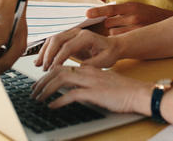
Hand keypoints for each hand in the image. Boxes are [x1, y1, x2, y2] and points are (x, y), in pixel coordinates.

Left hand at [31, 65, 149, 113]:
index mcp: (88, 68)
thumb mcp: (103, 83)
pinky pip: (71, 95)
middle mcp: (87, 72)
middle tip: (33, 91)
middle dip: (42, 81)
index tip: (40, 83)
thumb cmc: (123, 91)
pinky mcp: (94, 92)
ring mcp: (90, 81)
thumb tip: (75, 90)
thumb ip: (89, 83)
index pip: (62, 66)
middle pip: (58, 71)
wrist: (139, 93)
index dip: (48, 74)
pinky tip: (52, 106)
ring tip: (38, 98)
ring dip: (46, 89)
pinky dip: (59, 100)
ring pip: (61, 80)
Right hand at [35, 28, 120, 70]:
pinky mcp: (68, 39)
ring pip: (53, 40)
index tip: (53, 69)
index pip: (68, 46)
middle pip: (57, 39)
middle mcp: (78, 32)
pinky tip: (40, 61)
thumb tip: (77, 70)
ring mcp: (72, 34)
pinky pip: (53, 43)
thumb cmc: (110, 53)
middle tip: (45, 68)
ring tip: (39, 66)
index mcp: (86, 36)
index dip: (59, 58)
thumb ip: (92, 64)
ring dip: (44, 52)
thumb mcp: (105, 61)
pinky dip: (46, 51)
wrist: (112, 46)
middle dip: (49, 54)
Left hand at [87, 2, 172, 35]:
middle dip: (109, 25)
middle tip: (116, 26)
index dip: (97, 11)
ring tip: (124, 32)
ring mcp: (136, 29)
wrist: (169, 22)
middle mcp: (133, 17)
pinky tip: (126, 38)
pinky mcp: (138, 38)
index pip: (110, 8)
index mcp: (132, 6)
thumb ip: (122, 11)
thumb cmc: (150, 15)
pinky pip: (122, 40)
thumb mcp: (137, 8)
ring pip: (114, 33)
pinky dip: (120, 40)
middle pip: (109, 23)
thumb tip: (103, 15)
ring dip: (114, 34)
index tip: (87, 14)